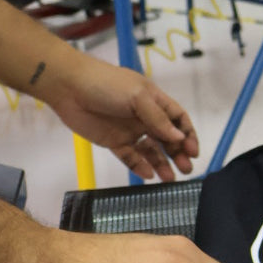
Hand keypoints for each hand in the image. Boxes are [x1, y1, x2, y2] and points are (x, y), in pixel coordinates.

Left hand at [48, 57, 198, 180]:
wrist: (69, 88)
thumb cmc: (106, 84)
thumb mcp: (138, 97)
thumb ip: (158, 119)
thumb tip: (178, 137)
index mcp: (154, 101)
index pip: (177, 119)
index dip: (187, 134)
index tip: (192, 151)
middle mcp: (144, 117)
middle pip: (167, 138)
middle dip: (178, 153)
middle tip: (186, 168)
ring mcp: (129, 130)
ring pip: (151, 151)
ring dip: (162, 163)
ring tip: (170, 178)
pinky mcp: (113, 142)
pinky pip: (130, 157)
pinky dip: (140, 166)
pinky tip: (148, 174)